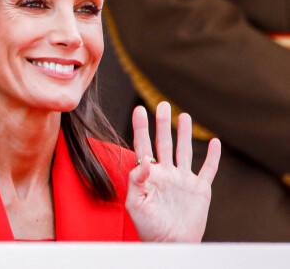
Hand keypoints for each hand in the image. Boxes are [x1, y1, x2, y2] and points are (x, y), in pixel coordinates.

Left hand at [125, 102, 220, 241]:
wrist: (170, 244)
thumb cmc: (148, 227)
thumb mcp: (135, 204)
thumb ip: (136, 180)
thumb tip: (143, 160)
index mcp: (149, 175)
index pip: (143, 146)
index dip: (141, 128)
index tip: (139, 110)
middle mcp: (166, 173)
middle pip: (164, 143)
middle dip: (163, 124)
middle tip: (163, 104)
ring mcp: (183, 180)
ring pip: (185, 151)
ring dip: (185, 133)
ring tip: (184, 115)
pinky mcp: (200, 190)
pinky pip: (208, 170)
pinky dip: (212, 156)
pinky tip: (214, 142)